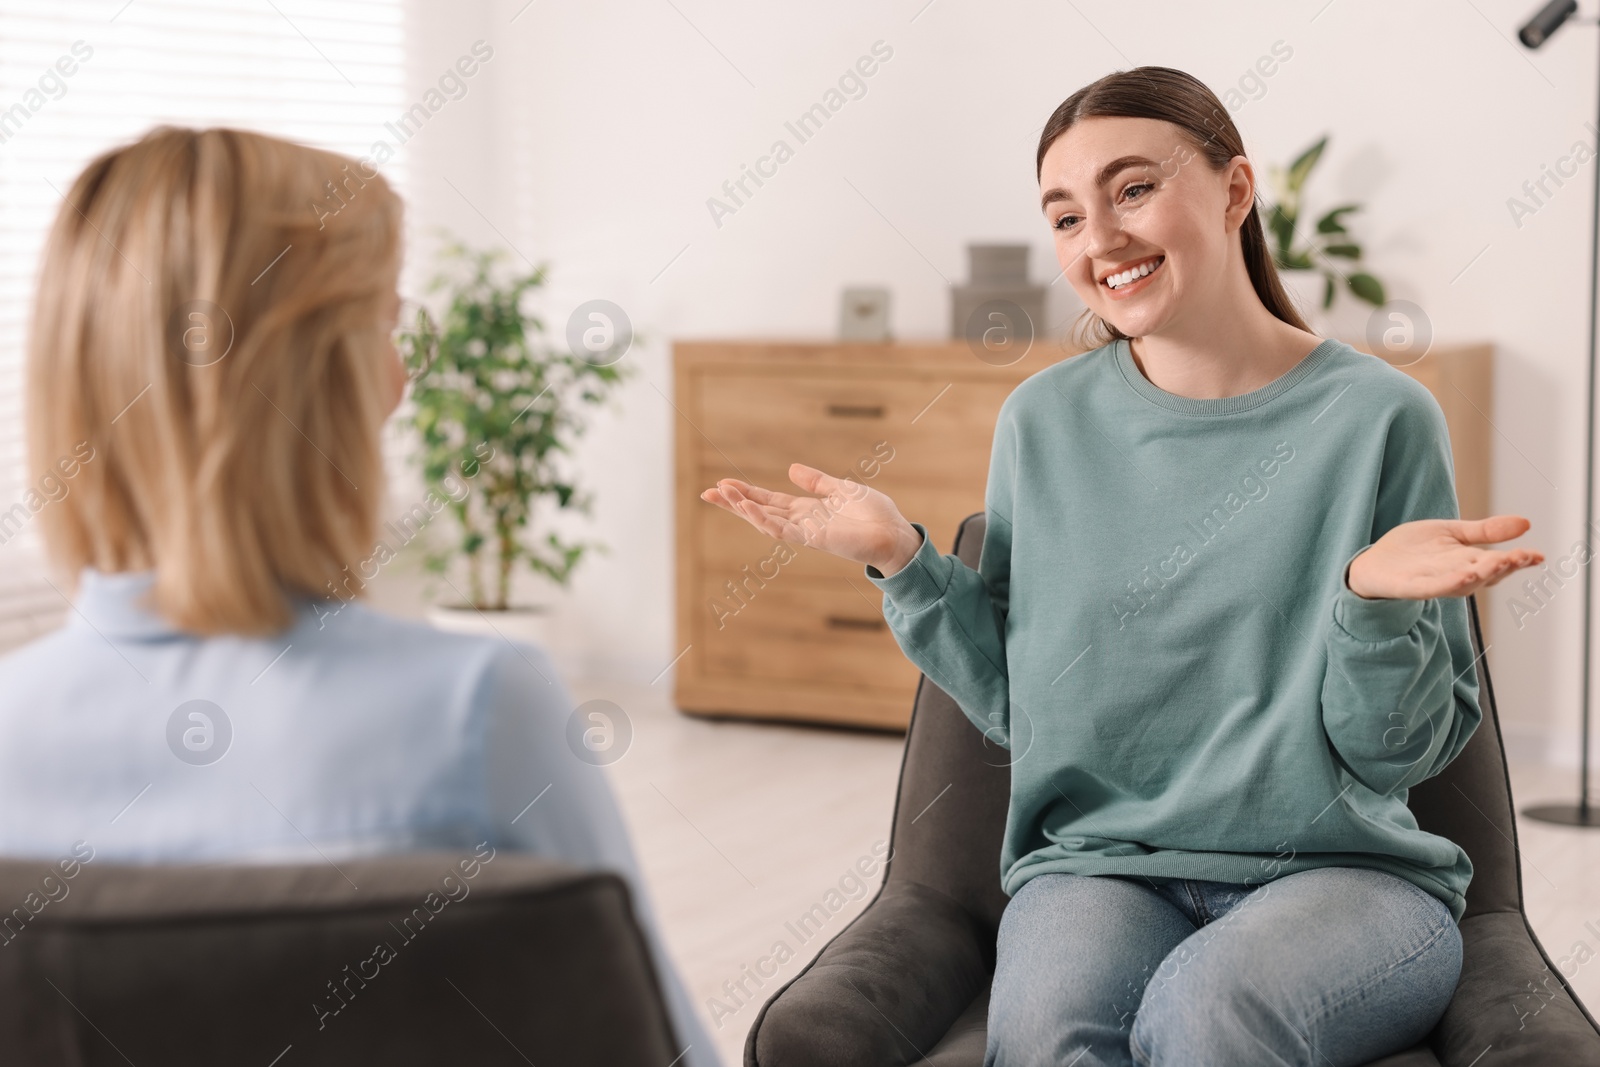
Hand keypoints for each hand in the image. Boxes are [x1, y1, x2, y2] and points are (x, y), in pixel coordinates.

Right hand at [700, 463, 923, 574]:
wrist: (895, 534)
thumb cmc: (875, 515)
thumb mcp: (843, 489)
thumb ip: (817, 481)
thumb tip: (790, 469)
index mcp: (807, 510)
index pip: (769, 501)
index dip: (746, 493)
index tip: (722, 484)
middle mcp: (802, 522)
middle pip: (760, 511)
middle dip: (734, 503)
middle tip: (706, 492)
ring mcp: (806, 532)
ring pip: (766, 521)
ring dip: (744, 509)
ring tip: (722, 494)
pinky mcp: (815, 539)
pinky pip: (784, 531)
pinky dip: (765, 521)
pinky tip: (749, 510)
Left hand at [1346, 514, 1544, 599]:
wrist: (1373, 563)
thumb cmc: (1414, 550)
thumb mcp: (1453, 532)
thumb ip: (1485, 531)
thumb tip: (1526, 522)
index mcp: (1468, 562)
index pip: (1499, 563)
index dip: (1518, 560)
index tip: (1537, 555)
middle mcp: (1456, 576)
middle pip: (1485, 574)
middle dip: (1504, 566)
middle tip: (1521, 556)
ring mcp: (1434, 583)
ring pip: (1463, 582)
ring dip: (1481, 574)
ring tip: (1498, 561)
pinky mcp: (1411, 587)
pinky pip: (1433, 588)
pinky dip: (1449, 583)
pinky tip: (1464, 576)